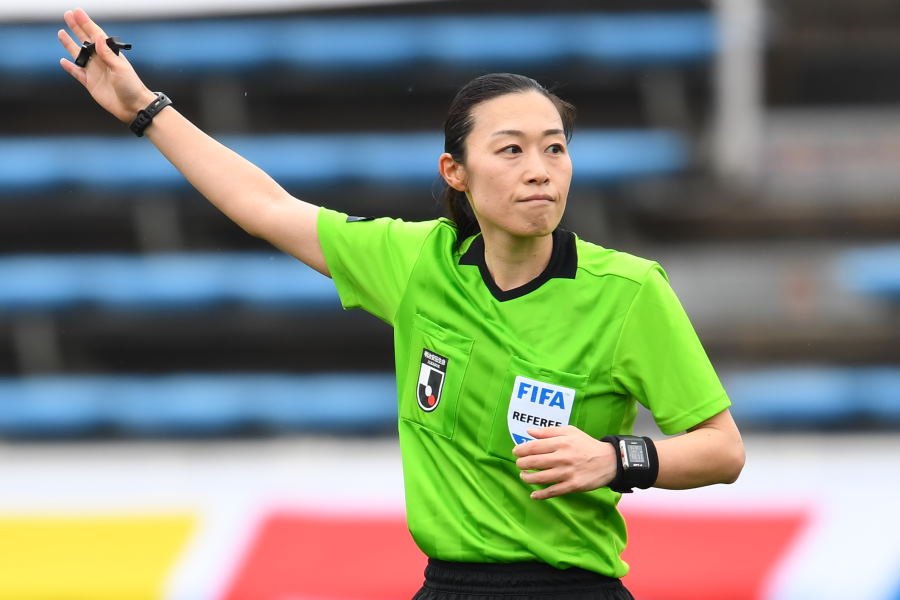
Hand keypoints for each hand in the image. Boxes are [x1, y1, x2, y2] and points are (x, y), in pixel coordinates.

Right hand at [58, 8, 156, 122]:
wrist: (133, 107)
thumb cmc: (131, 86)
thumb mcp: (120, 68)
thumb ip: (107, 54)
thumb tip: (97, 37)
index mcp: (110, 55)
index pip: (96, 35)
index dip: (86, 23)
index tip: (77, 12)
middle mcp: (101, 61)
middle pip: (85, 41)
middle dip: (76, 28)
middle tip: (68, 15)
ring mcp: (95, 72)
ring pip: (78, 55)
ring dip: (70, 44)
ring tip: (61, 33)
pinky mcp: (90, 84)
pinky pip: (77, 73)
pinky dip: (70, 67)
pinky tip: (63, 61)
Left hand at [512, 425, 616, 499]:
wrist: (609, 460)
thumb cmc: (586, 444)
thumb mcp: (570, 431)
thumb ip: (548, 431)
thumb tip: (529, 431)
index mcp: (561, 442)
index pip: (534, 446)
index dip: (521, 450)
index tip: (516, 452)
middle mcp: (563, 457)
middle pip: (535, 462)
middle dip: (522, 464)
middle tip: (519, 464)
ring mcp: (567, 472)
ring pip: (540, 477)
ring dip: (527, 478)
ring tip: (523, 476)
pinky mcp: (573, 485)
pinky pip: (552, 491)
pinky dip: (541, 494)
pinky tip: (533, 495)